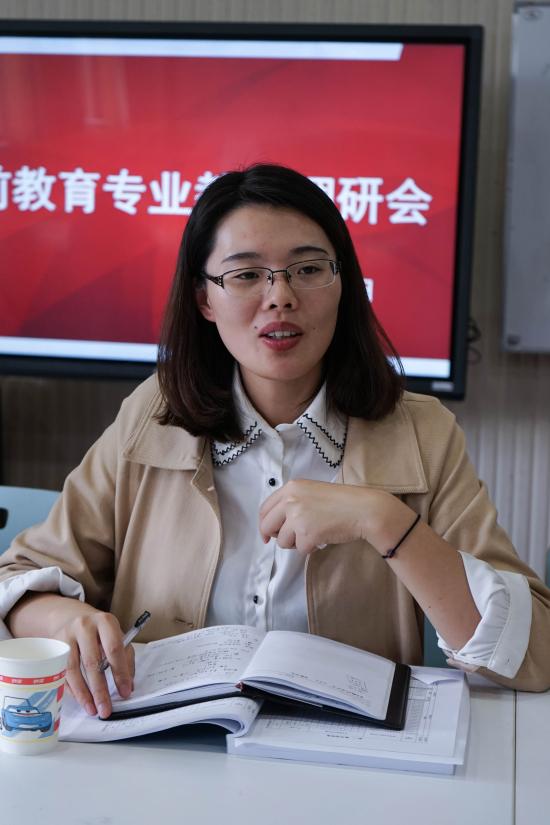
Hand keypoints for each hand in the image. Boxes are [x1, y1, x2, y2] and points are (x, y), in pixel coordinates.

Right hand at [7, 593, 133, 717]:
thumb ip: (126, 659)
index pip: (114, 649)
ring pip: (73, 670)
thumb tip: (128, 686)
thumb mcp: (117, 637)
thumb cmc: (100, 632)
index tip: (124, 692)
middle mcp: (85, 626)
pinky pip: (62, 672)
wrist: (74, 617)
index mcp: (105, 622)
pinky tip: (80, 700)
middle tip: (105, 709)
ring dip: (83, 694)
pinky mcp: (54, 647)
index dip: (120, 673)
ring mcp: (67, 636)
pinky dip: (71, 689)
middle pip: (92, 662)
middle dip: (100, 690)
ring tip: (92, 709)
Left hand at [259, 480, 417, 554]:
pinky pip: (300, 549)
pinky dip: (310, 548)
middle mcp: (290, 500)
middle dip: (274, 537)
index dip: (264, 523)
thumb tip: (276, 525)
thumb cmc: (342, 501)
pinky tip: (322, 540)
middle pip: (267, 525)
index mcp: (291, 487)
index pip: (265, 508)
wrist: (363, 510)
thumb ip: (293, 502)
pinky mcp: (306, 534)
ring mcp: (297, 517)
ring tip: (312, 536)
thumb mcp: (312, 492)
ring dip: (295, 543)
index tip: (267, 534)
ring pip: (282, 541)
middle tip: (287, 542)